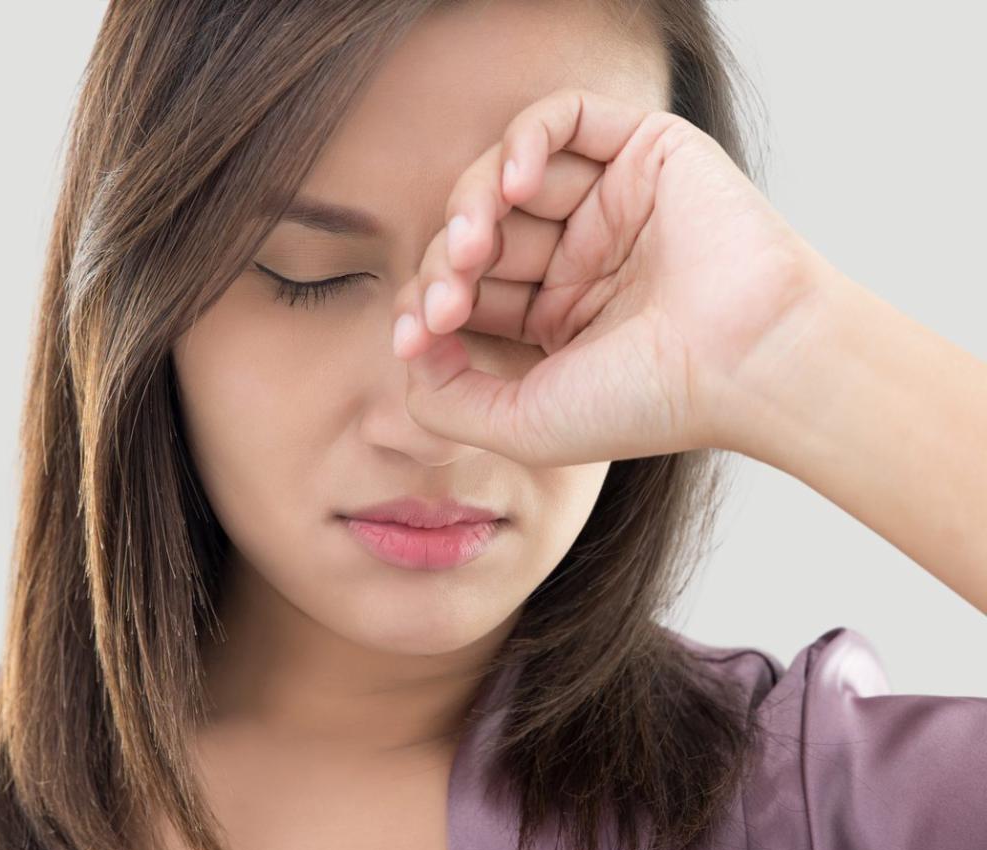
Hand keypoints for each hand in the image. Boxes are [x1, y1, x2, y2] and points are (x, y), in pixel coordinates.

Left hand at [391, 85, 833, 465]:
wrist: (747, 362)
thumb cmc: (646, 403)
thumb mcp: (522, 425)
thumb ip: (446, 400)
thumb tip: (408, 348)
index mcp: (555, 321)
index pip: (468, 292)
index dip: (427, 305)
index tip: (413, 335)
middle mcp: (579, 260)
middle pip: (479, 234)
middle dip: (445, 262)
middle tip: (445, 296)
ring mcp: (609, 205)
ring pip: (508, 177)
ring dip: (473, 205)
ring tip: (472, 246)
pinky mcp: (643, 153)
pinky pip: (565, 118)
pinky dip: (525, 140)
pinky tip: (513, 184)